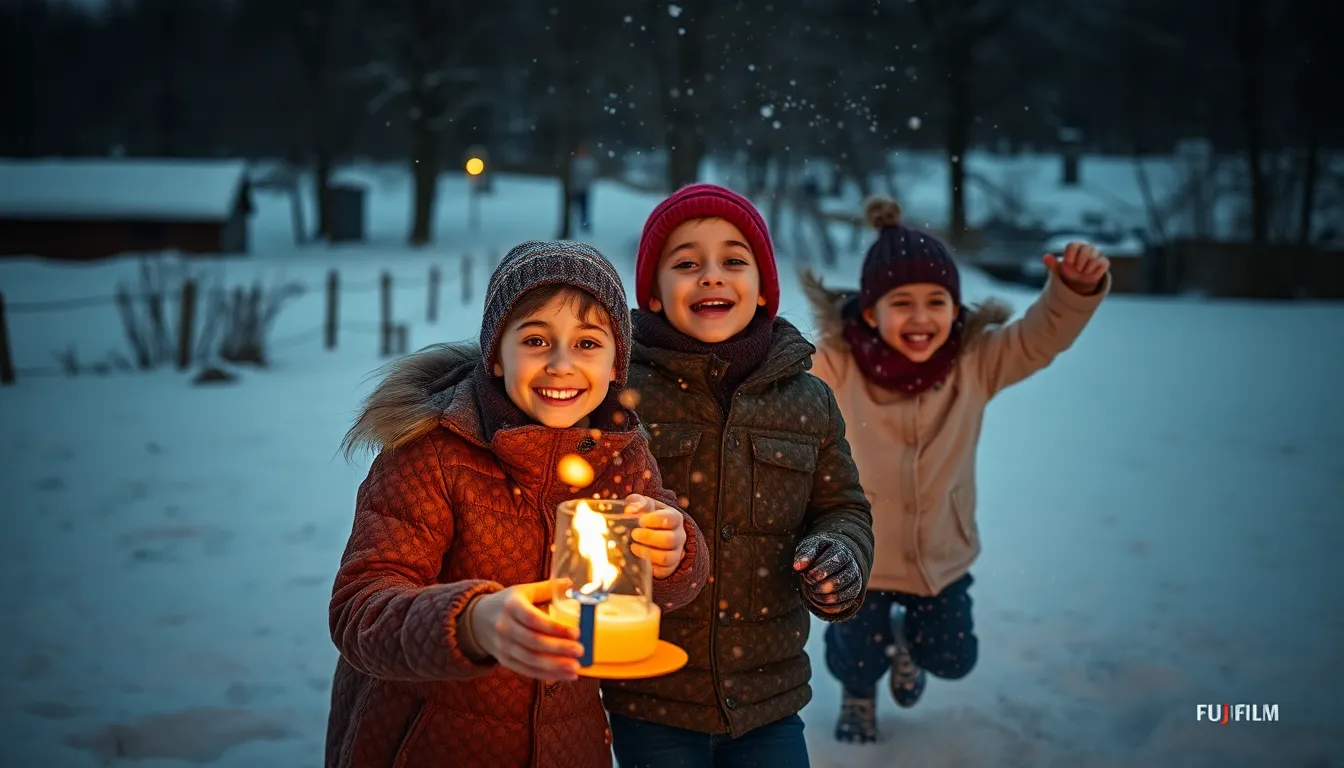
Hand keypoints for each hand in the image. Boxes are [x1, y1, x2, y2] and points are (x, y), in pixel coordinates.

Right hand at [467, 579, 583, 681]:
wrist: (477, 619)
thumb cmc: (508, 603)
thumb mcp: (524, 591)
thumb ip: (547, 588)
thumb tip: (571, 583)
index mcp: (512, 606)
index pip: (533, 619)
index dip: (555, 628)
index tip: (576, 633)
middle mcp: (505, 627)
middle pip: (533, 642)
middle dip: (559, 649)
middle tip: (580, 651)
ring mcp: (503, 646)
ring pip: (530, 660)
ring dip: (555, 666)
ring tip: (576, 668)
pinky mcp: (505, 660)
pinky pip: (527, 670)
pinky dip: (547, 675)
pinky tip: (565, 676)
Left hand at [625, 494, 686, 578]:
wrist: (655, 534)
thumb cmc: (647, 517)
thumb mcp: (643, 506)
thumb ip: (637, 503)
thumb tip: (630, 509)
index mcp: (675, 518)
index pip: (671, 518)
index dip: (655, 520)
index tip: (641, 520)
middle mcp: (679, 536)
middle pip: (669, 539)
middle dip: (649, 537)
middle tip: (634, 534)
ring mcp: (676, 553)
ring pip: (666, 558)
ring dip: (647, 553)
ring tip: (633, 547)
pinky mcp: (669, 568)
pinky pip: (662, 571)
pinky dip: (649, 567)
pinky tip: (638, 559)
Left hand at [793, 533, 861, 615]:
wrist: (832, 557)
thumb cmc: (819, 552)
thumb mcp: (811, 547)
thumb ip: (805, 555)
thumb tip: (796, 566)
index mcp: (841, 552)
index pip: (836, 561)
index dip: (822, 570)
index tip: (809, 576)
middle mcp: (852, 566)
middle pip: (843, 579)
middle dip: (824, 586)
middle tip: (810, 586)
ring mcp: (855, 580)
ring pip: (847, 592)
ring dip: (827, 598)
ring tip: (813, 593)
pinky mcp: (853, 592)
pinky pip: (846, 603)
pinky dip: (832, 607)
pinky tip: (819, 603)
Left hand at [1043, 242, 1109, 294]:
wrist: (1079, 281)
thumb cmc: (1068, 271)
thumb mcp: (1058, 268)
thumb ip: (1052, 263)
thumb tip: (1046, 257)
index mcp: (1075, 246)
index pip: (1073, 246)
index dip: (1069, 256)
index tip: (1067, 264)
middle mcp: (1087, 247)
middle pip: (1085, 250)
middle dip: (1079, 264)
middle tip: (1076, 271)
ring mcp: (1096, 254)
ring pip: (1093, 259)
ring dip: (1086, 270)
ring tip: (1082, 273)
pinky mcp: (1104, 262)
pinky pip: (1102, 264)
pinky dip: (1095, 272)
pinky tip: (1090, 275)